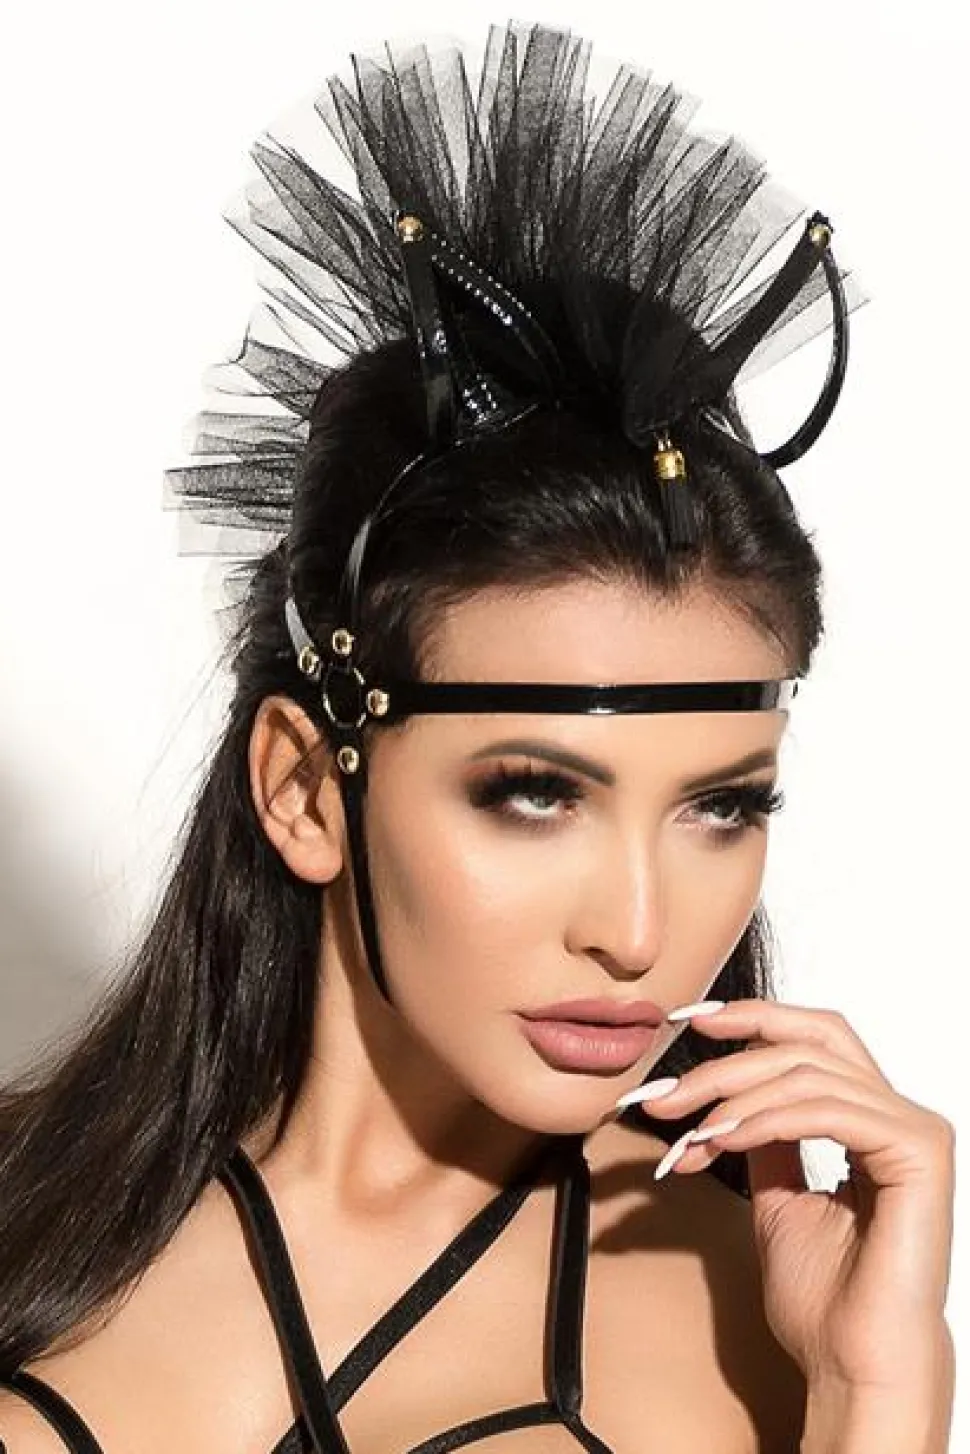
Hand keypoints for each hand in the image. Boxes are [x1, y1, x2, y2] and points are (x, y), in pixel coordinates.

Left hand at [629, 999, 955, 1390]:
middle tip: (663, 1094)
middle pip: (806, 1043)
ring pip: (806, 1072)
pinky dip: (763, 1117)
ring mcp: (914, 1129)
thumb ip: (763, 1139)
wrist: (851, 1365)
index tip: (685, 1023)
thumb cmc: (824, 1299)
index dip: (751, 1018)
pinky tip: (721, 1138)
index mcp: (872, 1118)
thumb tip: (720, 1097)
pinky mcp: (919, 1150)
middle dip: (726, 1059)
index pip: (813, 1036)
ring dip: (731, 1097)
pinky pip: (826, 1108)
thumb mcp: (776, 1197)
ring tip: (687, 1133)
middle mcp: (899, 1114)